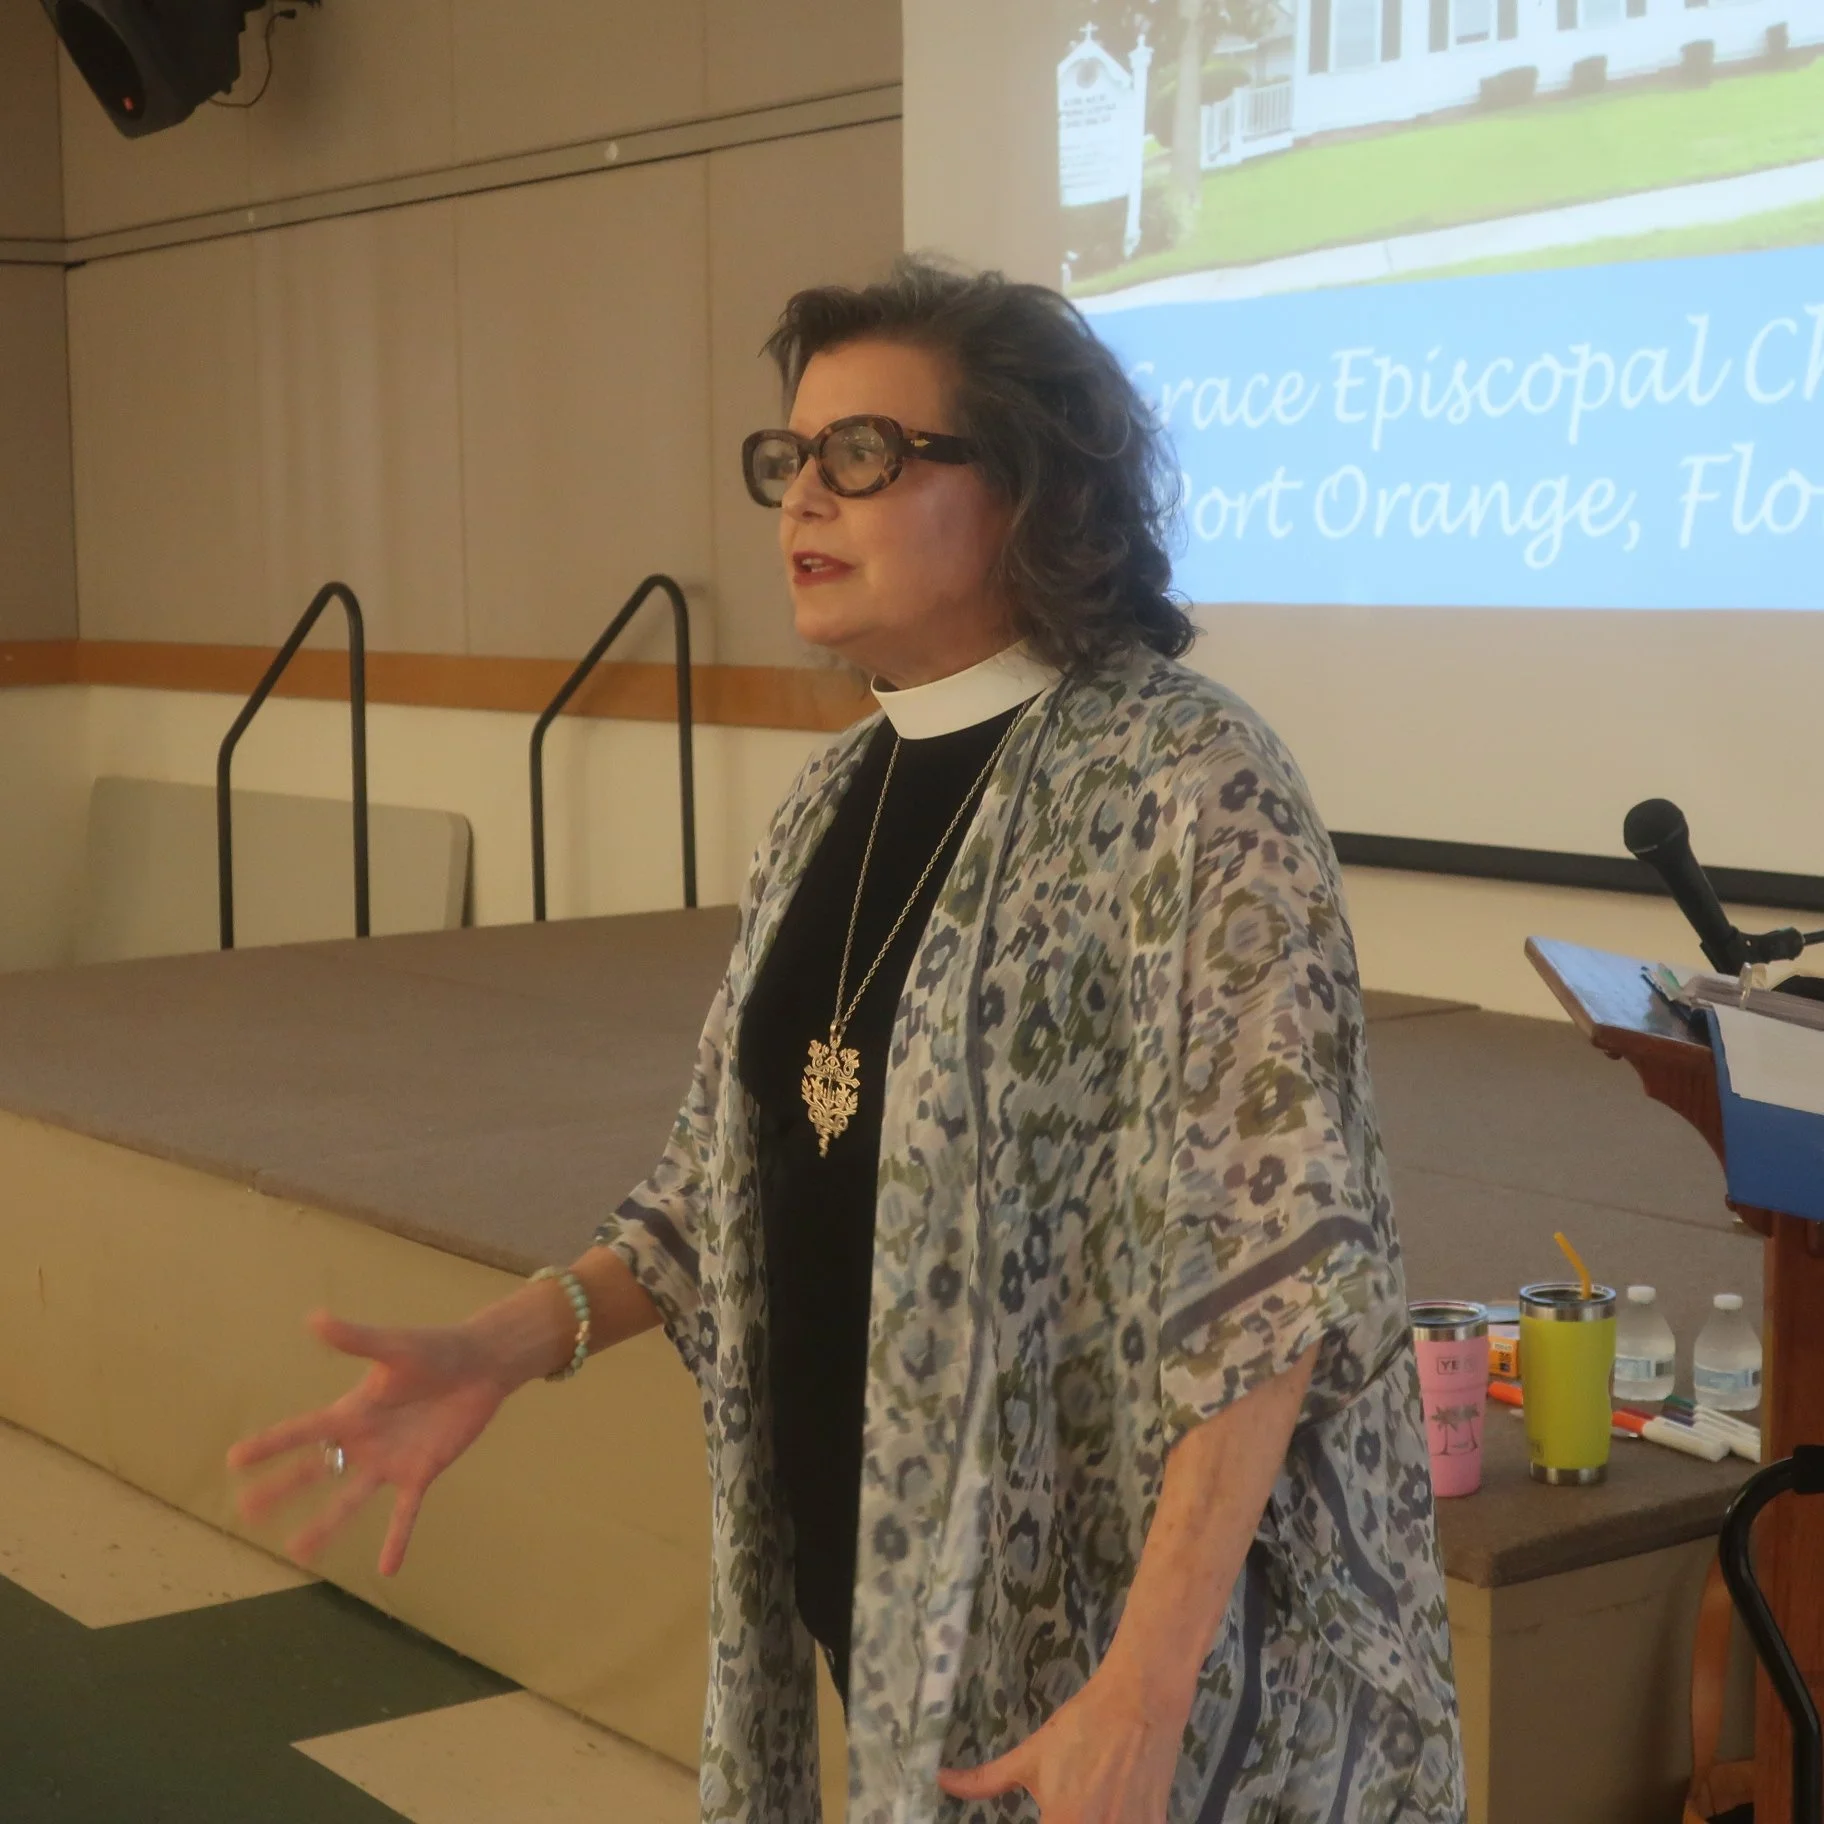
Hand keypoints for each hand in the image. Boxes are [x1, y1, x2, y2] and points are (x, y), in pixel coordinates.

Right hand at [226, 1310, 511, 1575]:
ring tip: (298, 1552)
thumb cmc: (436, 1350)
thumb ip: (355, 1339)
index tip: (233, 1461)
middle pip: (315, 1470)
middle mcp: (365, 1440)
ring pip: (350, 1500)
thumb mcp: (393, 1347)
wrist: (481, 1364)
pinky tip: (389, 1568)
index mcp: (352, 1411)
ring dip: (325, 1525)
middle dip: (280, 1490)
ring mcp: (391, 1461)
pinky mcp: (422, 1473)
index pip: (302, 1432)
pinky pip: (405, 1513)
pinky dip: (398, 1539)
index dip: (269, 1446)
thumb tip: (314, 1318)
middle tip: (246, 1513)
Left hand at [936, 1659, 1184, 1822]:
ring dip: (1086, 1822)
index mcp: (1063, 1823)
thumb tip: (942, 1782)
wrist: (1140, 1702)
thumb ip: (985, 1781)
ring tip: (1081, 1807)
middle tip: (1056, 1810)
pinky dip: (1115, 1821)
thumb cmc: (1080, 1727)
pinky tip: (1109, 1809)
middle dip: (1058, 1823)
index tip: (1037, 1817)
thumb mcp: (1030, 1756)